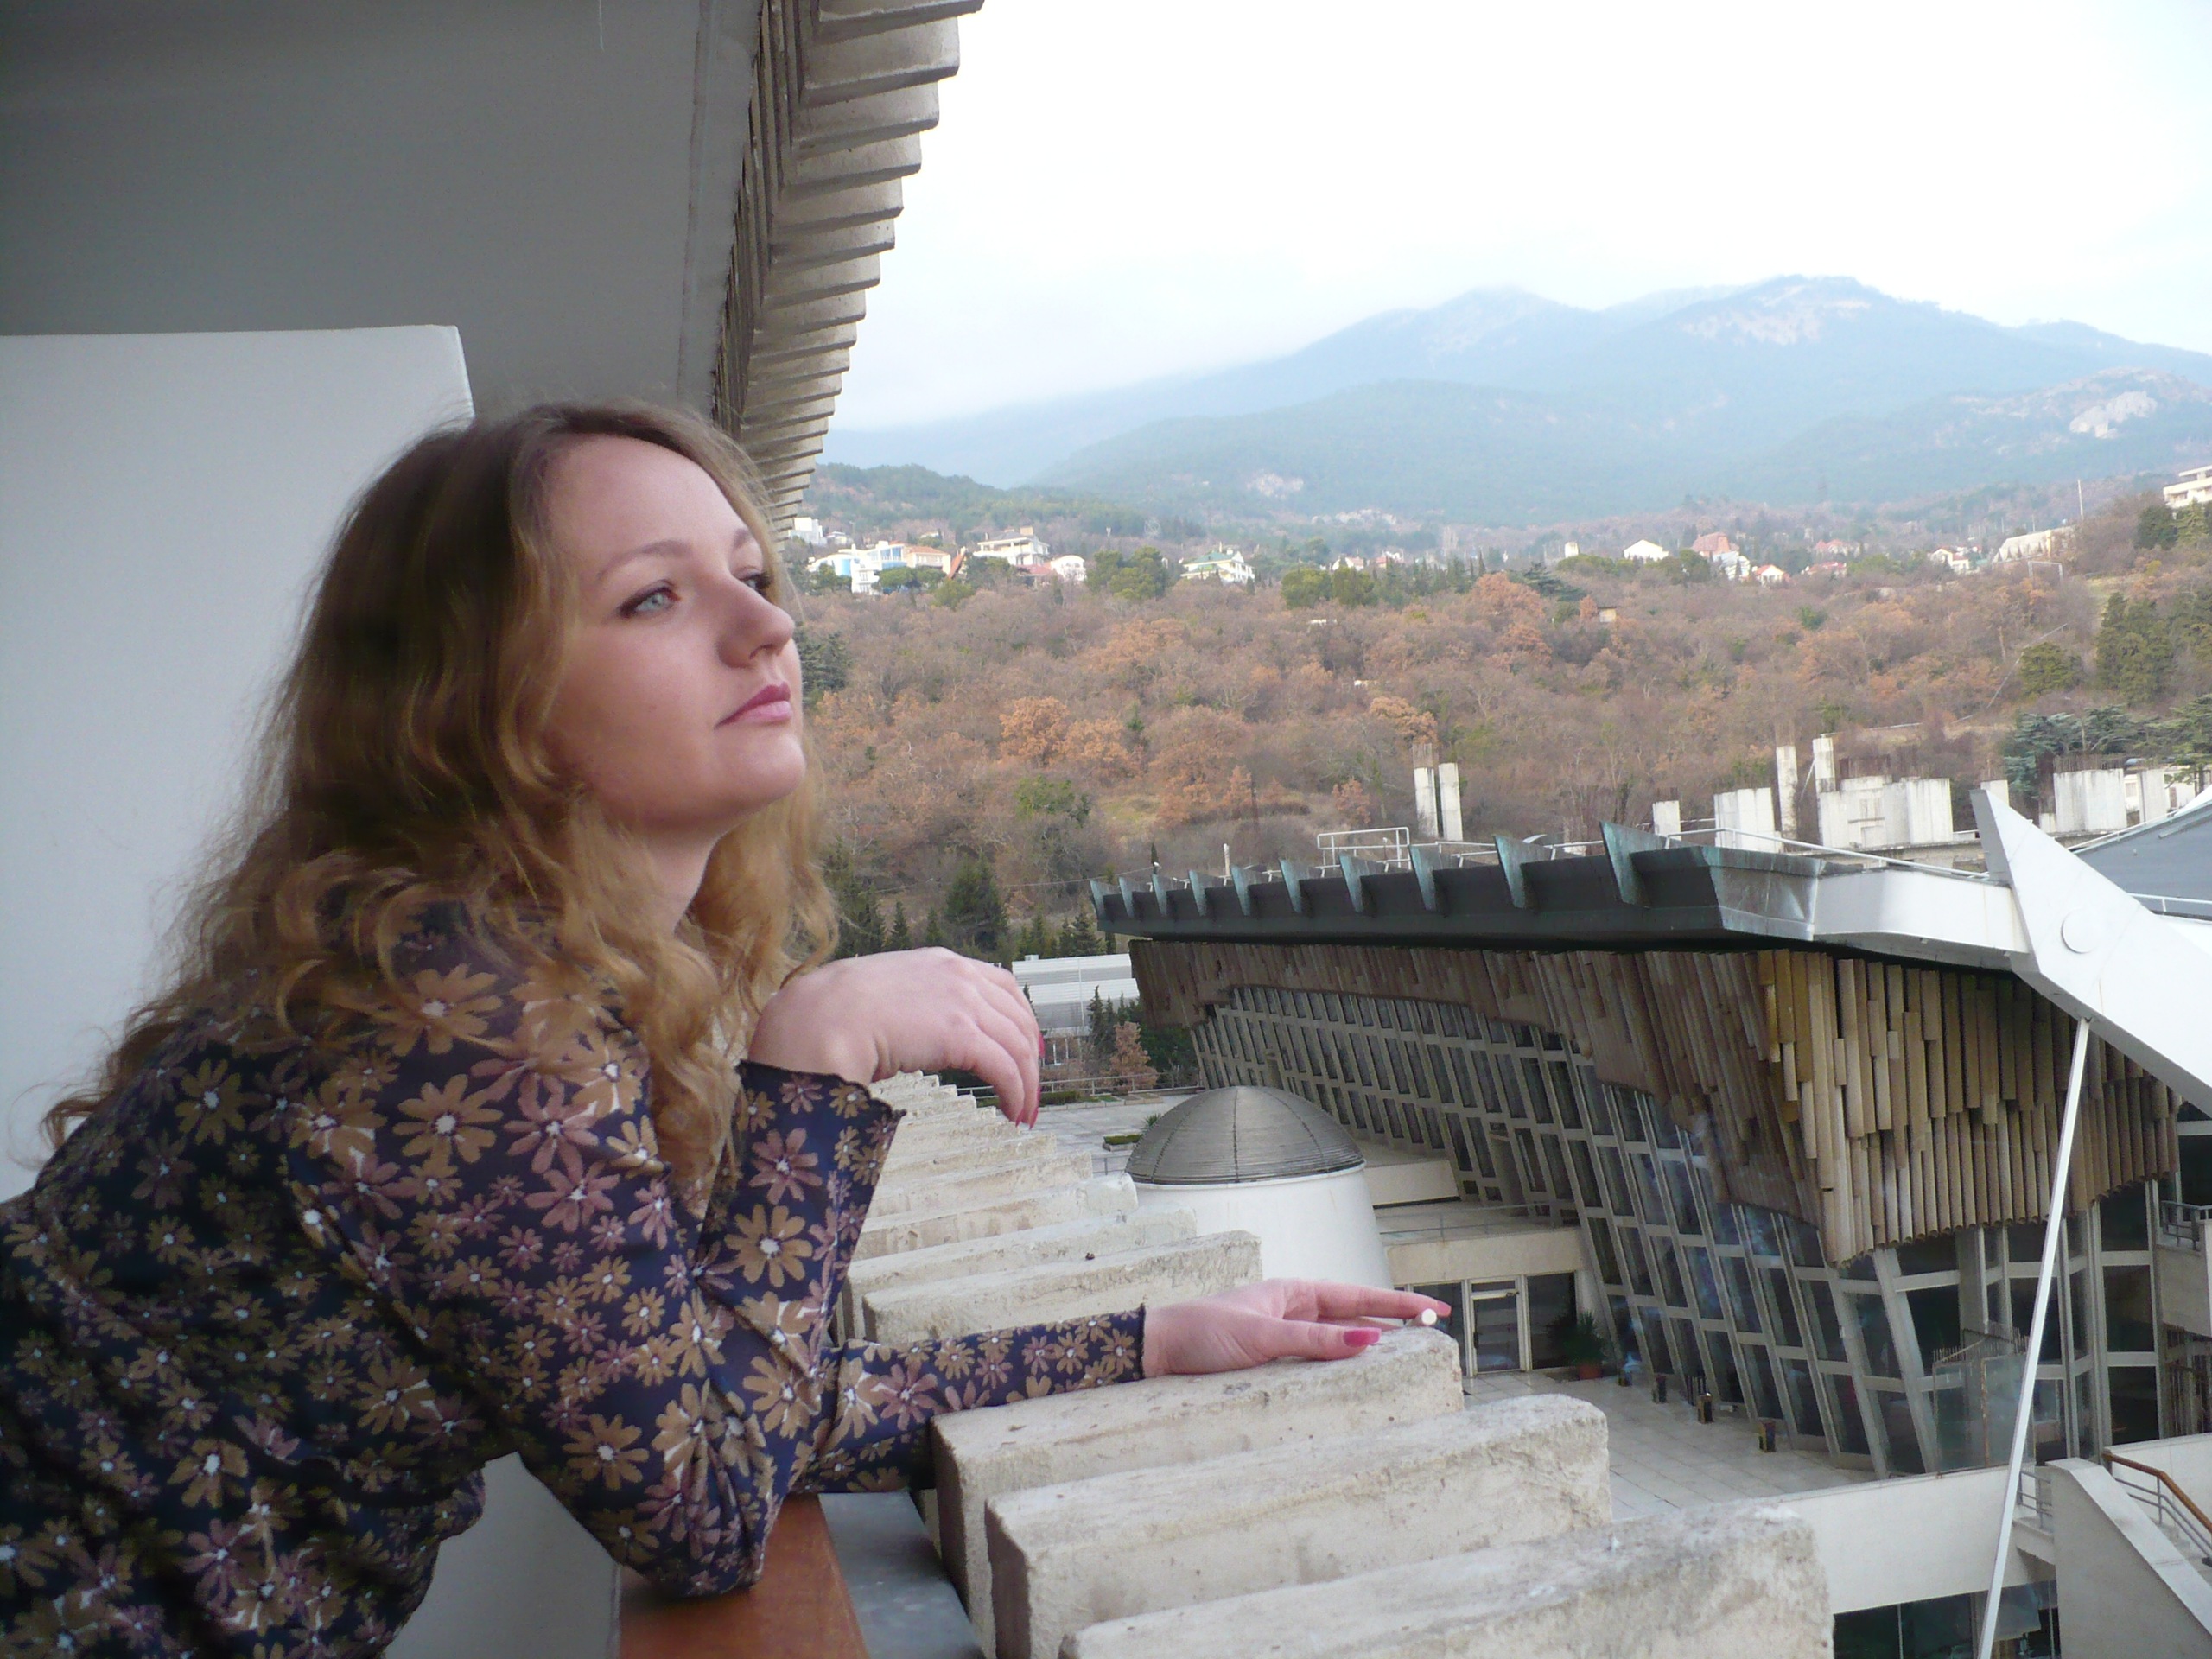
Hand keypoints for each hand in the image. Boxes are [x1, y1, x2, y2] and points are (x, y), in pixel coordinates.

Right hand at [748, 949, 1043, 1124]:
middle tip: (1031, 1089)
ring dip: (1027, 1084)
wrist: (818, 1018)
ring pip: (1017, 1046)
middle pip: (1018, 1018)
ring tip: (1024, 1113)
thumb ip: (912, 1006)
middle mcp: (959, 976)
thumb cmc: (835, 1013)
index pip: (1002, 985)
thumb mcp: (885, 994)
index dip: (1022, 1018)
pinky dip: (1016, 1093)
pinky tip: (1013, 1113)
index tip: (1028, 1046)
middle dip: (1030, 1058)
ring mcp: (961, 1001)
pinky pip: (1004, 1068)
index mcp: (940, 963)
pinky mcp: (960, 1033)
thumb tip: (917, 1036)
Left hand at [1141, 1280, 1453, 1376]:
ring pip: (1339, 1336)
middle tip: (1434, 1332)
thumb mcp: (1262, 1338)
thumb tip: (1369, 1340)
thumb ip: (1315, 1342)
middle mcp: (1293, 1309)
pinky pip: (1319, 1356)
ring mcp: (1284, 1333)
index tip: (1434, 1311)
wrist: (1157, 1350)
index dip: (1399, 1304)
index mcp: (1293, 1292)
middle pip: (1355, 1314)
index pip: (1358, 1296)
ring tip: (1411, 1353)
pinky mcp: (1272, 1357)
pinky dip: (1343, 1362)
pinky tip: (1359, 1372)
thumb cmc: (1200, 1334)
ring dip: (1372, 1343)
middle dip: (1394, 1321)